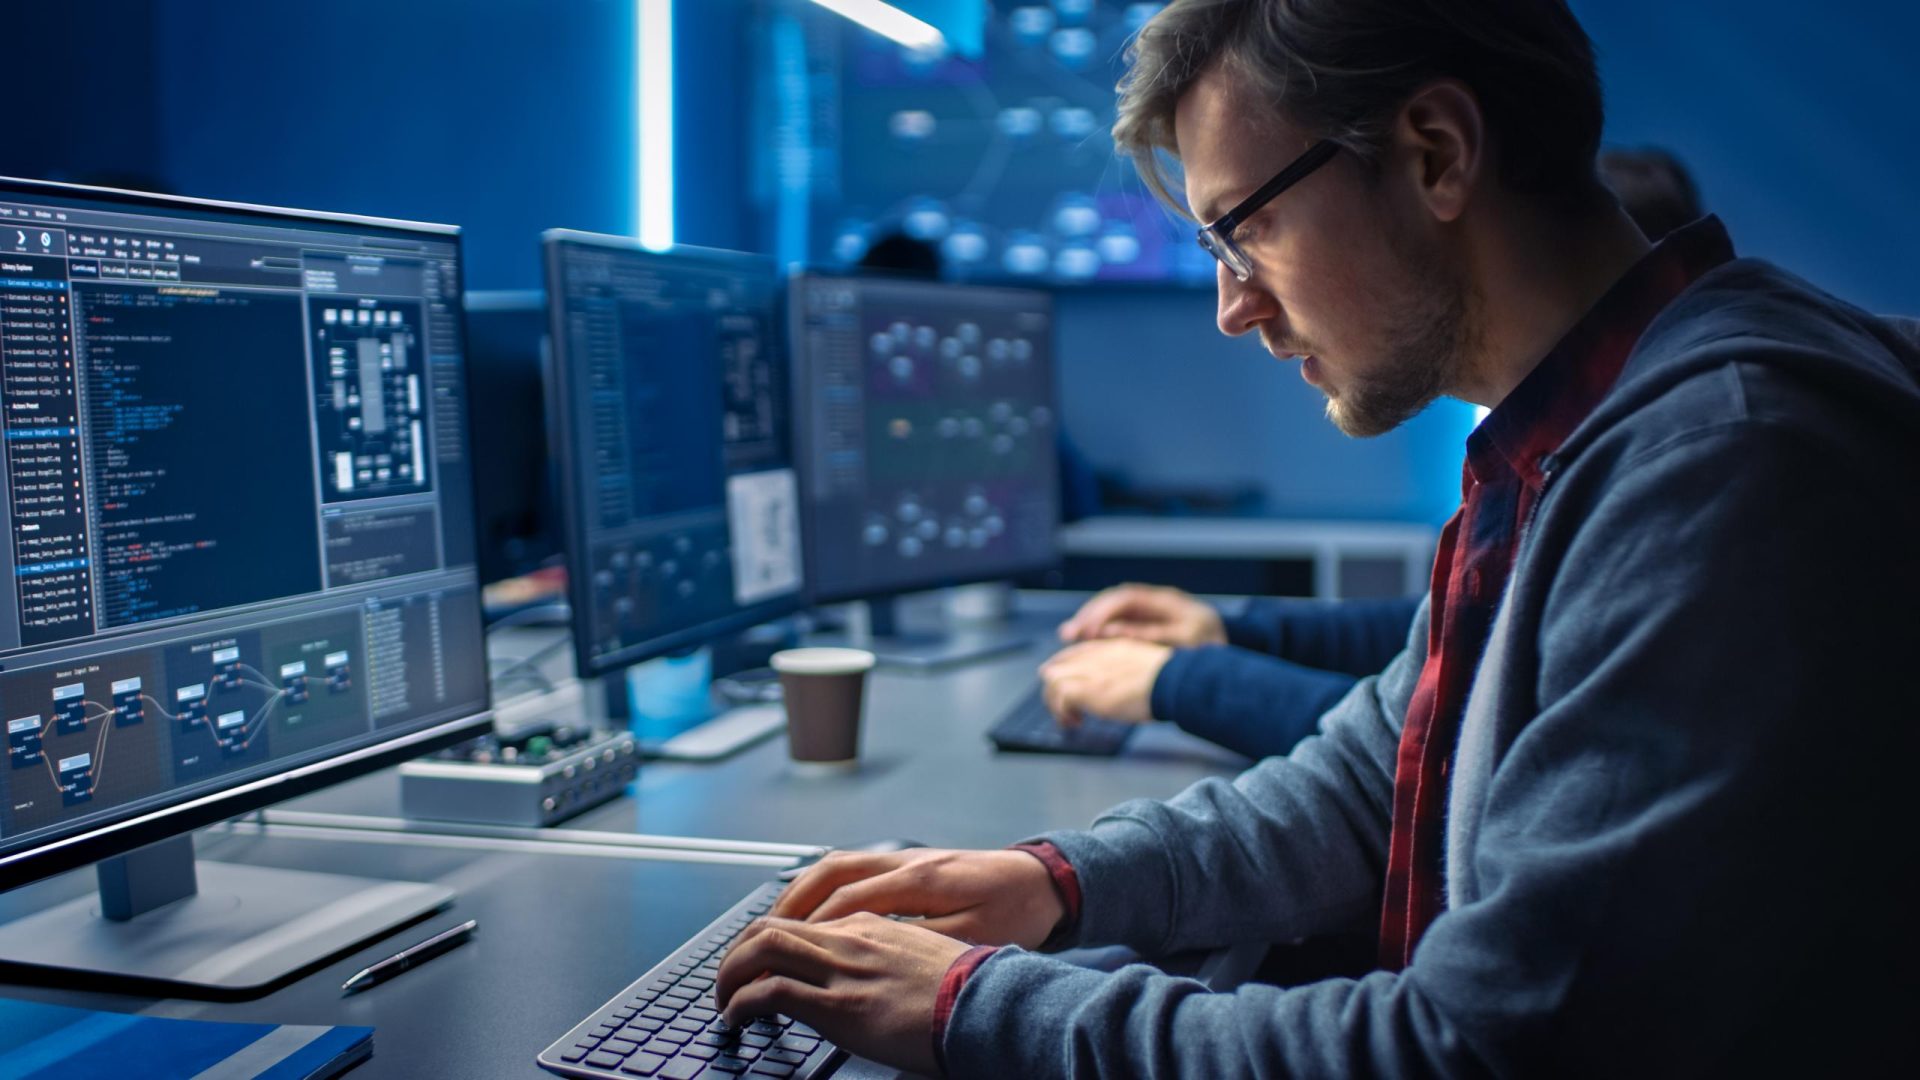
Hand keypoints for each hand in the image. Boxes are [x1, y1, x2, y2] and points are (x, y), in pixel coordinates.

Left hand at [715, 913, 963, 1075]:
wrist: (992, 1005)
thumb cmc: (968, 992)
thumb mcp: (924, 960)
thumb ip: (889, 959)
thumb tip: (869, 984)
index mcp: (873, 925)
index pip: (803, 919)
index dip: (768, 939)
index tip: (755, 963)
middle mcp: (852, 937)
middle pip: (771, 925)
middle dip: (737, 952)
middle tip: (726, 980)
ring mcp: (844, 969)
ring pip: (762, 948)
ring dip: (730, 974)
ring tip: (722, 1001)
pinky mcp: (840, 1005)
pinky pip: (770, 993)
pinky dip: (742, 1004)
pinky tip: (737, 1020)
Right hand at [772, 848, 1063, 949]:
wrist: (1049, 880)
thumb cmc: (1018, 912)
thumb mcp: (976, 938)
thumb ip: (924, 944)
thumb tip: (872, 953)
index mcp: (920, 880)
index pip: (847, 903)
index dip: (809, 932)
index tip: (779, 957)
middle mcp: (906, 861)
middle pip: (830, 873)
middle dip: (789, 906)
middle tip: (757, 938)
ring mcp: (907, 857)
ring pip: (837, 865)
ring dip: (801, 892)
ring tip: (773, 923)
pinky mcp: (911, 863)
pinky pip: (853, 867)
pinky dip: (823, 887)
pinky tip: (812, 909)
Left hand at [1039, 639, 1171, 725]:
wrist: (1171, 681)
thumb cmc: (1168, 679)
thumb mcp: (1144, 665)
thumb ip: (1125, 669)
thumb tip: (1123, 686)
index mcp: (1109, 648)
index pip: (1072, 655)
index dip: (1063, 671)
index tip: (1063, 686)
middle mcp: (1094, 657)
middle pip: (1055, 668)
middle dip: (1054, 689)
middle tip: (1066, 709)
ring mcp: (1089, 672)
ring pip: (1051, 681)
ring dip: (1056, 704)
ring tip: (1071, 719)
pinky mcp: (1086, 690)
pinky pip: (1059, 698)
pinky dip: (1062, 713)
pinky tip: (1076, 722)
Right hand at [1057, 583, 1225, 646]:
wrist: (1229, 645)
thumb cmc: (1211, 642)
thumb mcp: (1185, 639)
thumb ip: (1149, 634)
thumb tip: (1112, 634)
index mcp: (1165, 600)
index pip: (1126, 598)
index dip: (1103, 612)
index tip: (1088, 631)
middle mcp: (1153, 601)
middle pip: (1113, 600)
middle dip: (1088, 614)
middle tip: (1068, 633)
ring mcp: (1149, 611)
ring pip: (1112, 610)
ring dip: (1090, 621)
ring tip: (1069, 635)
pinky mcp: (1146, 623)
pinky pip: (1117, 622)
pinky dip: (1100, 630)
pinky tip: (1085, 641)